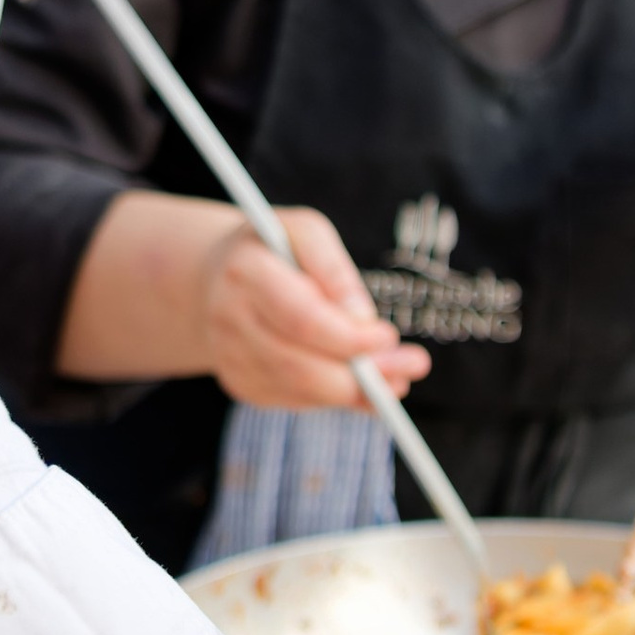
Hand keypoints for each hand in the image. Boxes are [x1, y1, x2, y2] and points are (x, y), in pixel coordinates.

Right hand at [201, 208, 428, 413]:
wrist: (222, 275)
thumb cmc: (278, 249)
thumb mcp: (308, 232)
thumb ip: (336, 270)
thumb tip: (362, 321)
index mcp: (245, 273)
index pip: (301, 318)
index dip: (348, 337)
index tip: (388, 337)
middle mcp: (228, 319)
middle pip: (300, 365)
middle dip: (362, 374)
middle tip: (411, 368)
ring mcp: (230, 358)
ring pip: (300, 391)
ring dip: (355, 393)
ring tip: (397, 381)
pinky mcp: (241, 383)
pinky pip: (296, 401)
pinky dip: (335, 398)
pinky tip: (363, 387)